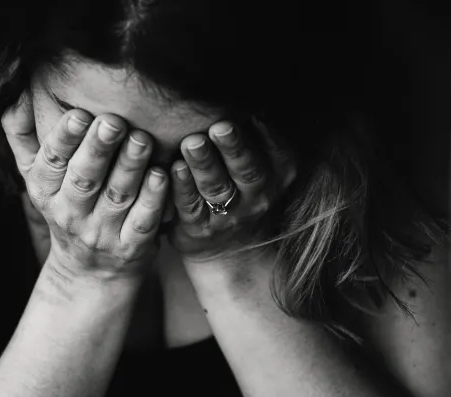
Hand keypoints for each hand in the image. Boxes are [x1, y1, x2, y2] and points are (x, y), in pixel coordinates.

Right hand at [1, 91, 168, 284]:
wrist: (90, 272)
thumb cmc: (68, 208)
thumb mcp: (38, 178)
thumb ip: (24, 137)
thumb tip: (16, 94)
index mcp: (45, 191)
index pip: (52, 162)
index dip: (64, 139)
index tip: (79, 113)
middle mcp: (70, 214)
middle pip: (85, 178)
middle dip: (99, 149)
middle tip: (114, 121)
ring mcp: (102, 233)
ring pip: (117, 196)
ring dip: (130, 166)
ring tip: (142, 139)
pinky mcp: (131, 247)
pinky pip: (143, 221)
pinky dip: (152, 199)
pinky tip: (161, 175)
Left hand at [168, 117, 295, 262]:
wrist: (232, 249)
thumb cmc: (244, 191)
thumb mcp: (265, 167)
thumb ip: (259, 137)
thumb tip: (248, 93)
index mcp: (277, 175)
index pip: (276, 153)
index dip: (265, 135)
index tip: (252, 113)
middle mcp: (258, 196)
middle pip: (247, 170)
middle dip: (233, 148)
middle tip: (220, 126)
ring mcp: (229, 215)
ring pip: (216, 188)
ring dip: (203, 164)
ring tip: (192, 142)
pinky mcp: (199, 228)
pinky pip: (190, 207)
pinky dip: (181, 188)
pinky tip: (172, 169)